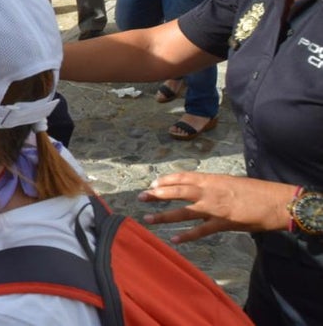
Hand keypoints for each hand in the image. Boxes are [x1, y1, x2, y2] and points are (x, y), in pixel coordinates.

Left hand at [139, 172, 298, 242]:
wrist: (275, 202)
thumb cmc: (255, 191)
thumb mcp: (229, 182)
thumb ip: (212, 186)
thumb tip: (199, 190)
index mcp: (211, 179)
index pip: (182, 177)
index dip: (166, 180)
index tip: (153, 183)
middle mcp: (209, 192)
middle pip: (177, 192)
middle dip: (157, 194)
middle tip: (141, 196)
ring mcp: (214, 208)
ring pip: (184, 211)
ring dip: (164, 216)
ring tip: (148, 219)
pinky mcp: (222, 223)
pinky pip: (200, 230)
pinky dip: (186, 235)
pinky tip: (174, 239)